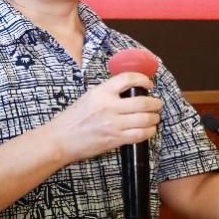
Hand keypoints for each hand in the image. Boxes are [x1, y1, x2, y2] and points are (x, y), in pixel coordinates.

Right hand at [46, 72, 162, 163]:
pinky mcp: (115, 139)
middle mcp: (109, 106)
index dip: (143, 80)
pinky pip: (140, 135)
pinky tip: (149, 129)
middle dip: (155, 103)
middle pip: (143, 102)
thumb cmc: (72, 119)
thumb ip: (108, 93)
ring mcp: (113, 124)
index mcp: (101, 92)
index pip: (128, 79)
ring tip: (155, 117)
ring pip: (145, 119)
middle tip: (157, 104)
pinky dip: (149, 131)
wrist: (60, 139)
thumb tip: (129, 91)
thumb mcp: (89, 97)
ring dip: (154, 118)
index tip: (148, 84)